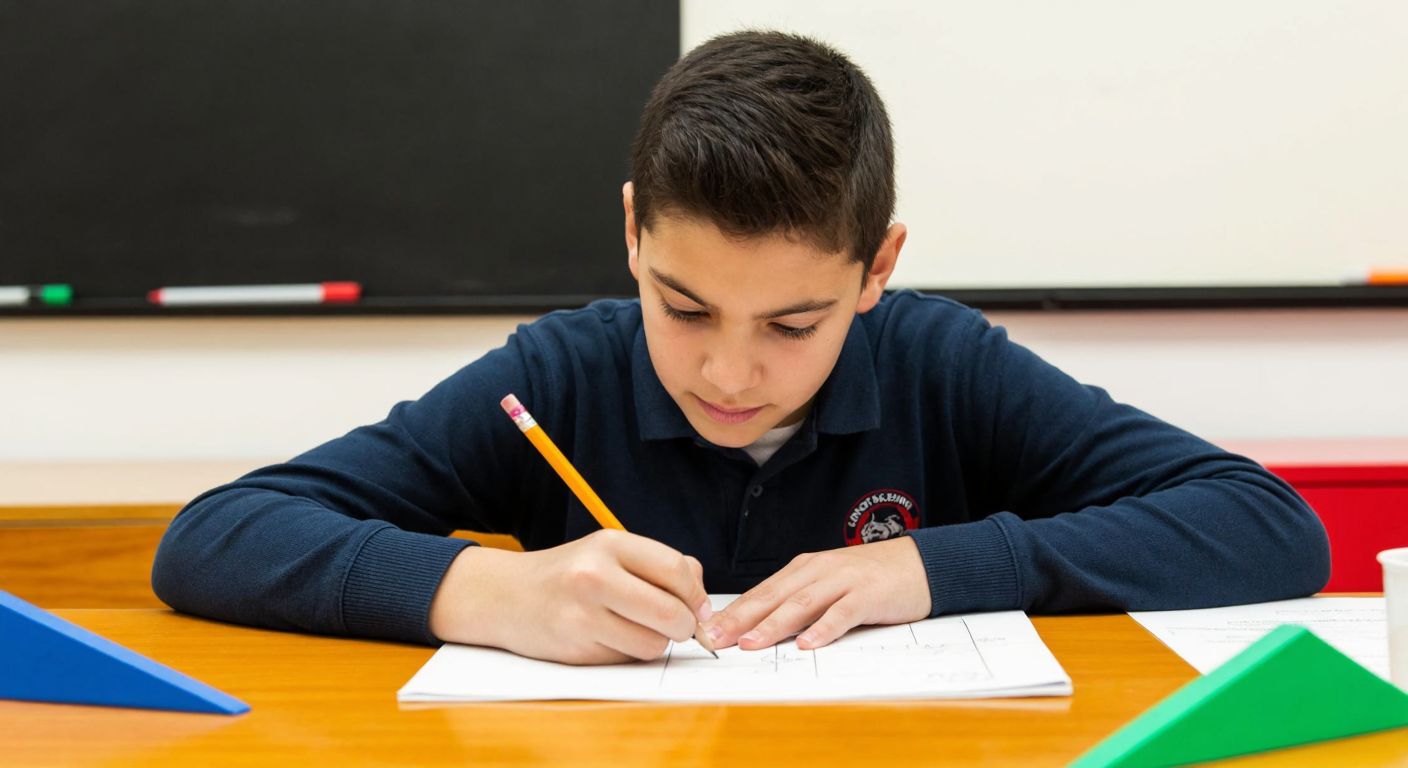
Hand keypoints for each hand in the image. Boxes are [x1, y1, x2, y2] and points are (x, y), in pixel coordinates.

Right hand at [428, 529, 711, 664]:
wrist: (505, 596)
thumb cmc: (568, 574)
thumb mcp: (609, 552)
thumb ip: (658, 566)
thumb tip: (702, 599)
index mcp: (609, 544)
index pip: (677, 570)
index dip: (697, 595)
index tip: (698, 607)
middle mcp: (595, 576)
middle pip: (672, 613)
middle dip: (684, 626)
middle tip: (678, 625)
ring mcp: (583, 615)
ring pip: (653, 644)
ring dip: (654, 642)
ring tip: (634, 628)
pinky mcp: (575, 649)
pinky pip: (626, 660)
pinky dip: (627, 653)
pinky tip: (607, 637)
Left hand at [701, 536, 930, 650]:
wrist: (921, 564)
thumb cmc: (870, 579)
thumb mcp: (828, 584)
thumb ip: (798, 601)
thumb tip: (758, 628)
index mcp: (803, 569)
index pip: (761, 592)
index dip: (732, 612)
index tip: (706, 630)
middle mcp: (818, 571)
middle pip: (773, 597)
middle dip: (741, 619)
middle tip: (715, 639)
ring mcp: (843, 581)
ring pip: (802, 604)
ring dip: (774, 625)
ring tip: (751, 644)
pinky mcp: (868, 595)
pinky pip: (843, 614)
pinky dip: (824, 629)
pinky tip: (808, 644)